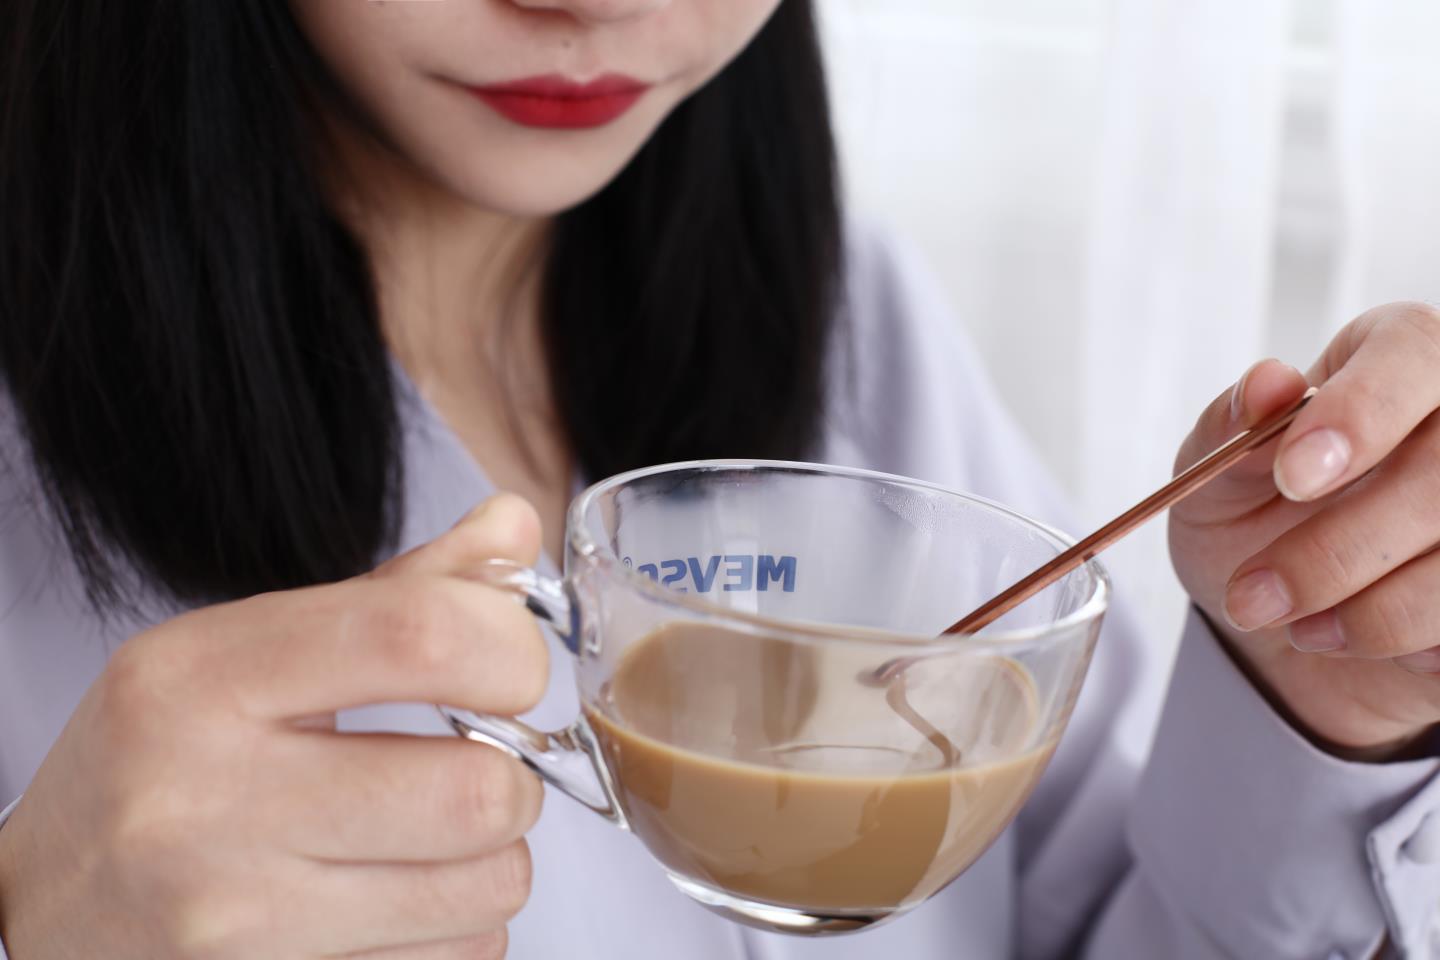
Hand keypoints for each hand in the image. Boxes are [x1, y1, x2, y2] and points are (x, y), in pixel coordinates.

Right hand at [0, 495, 547, 958]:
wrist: (46, 907)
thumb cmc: (161, 760)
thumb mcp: (243, 650)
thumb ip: (396, 592)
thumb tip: (513, 526)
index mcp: (203, 677)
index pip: (419, 635)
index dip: (510, 647)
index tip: (512, 667)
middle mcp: (207, 802)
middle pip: (476, 789)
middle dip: (514, 773)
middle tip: (478, 763)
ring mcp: (237, 918)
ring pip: (486, 886)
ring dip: (492, 855)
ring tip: (432, 833)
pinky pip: (458, 958)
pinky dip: (459, 924)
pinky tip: (397, 893)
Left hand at [1170, 302, 1439, 759]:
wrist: (1289, 620)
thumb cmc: (1258, 526)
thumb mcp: (1215, 478)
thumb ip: (1228, 430)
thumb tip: (1266, 384)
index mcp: (1398, 362)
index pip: (1414, 351)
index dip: (1360, 411)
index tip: (1292, 474)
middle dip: (1339, 546)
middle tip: (1254, 593)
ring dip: (1366, 608)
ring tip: (1291, 622)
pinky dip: (1397, 636)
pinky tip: (1347, 633)